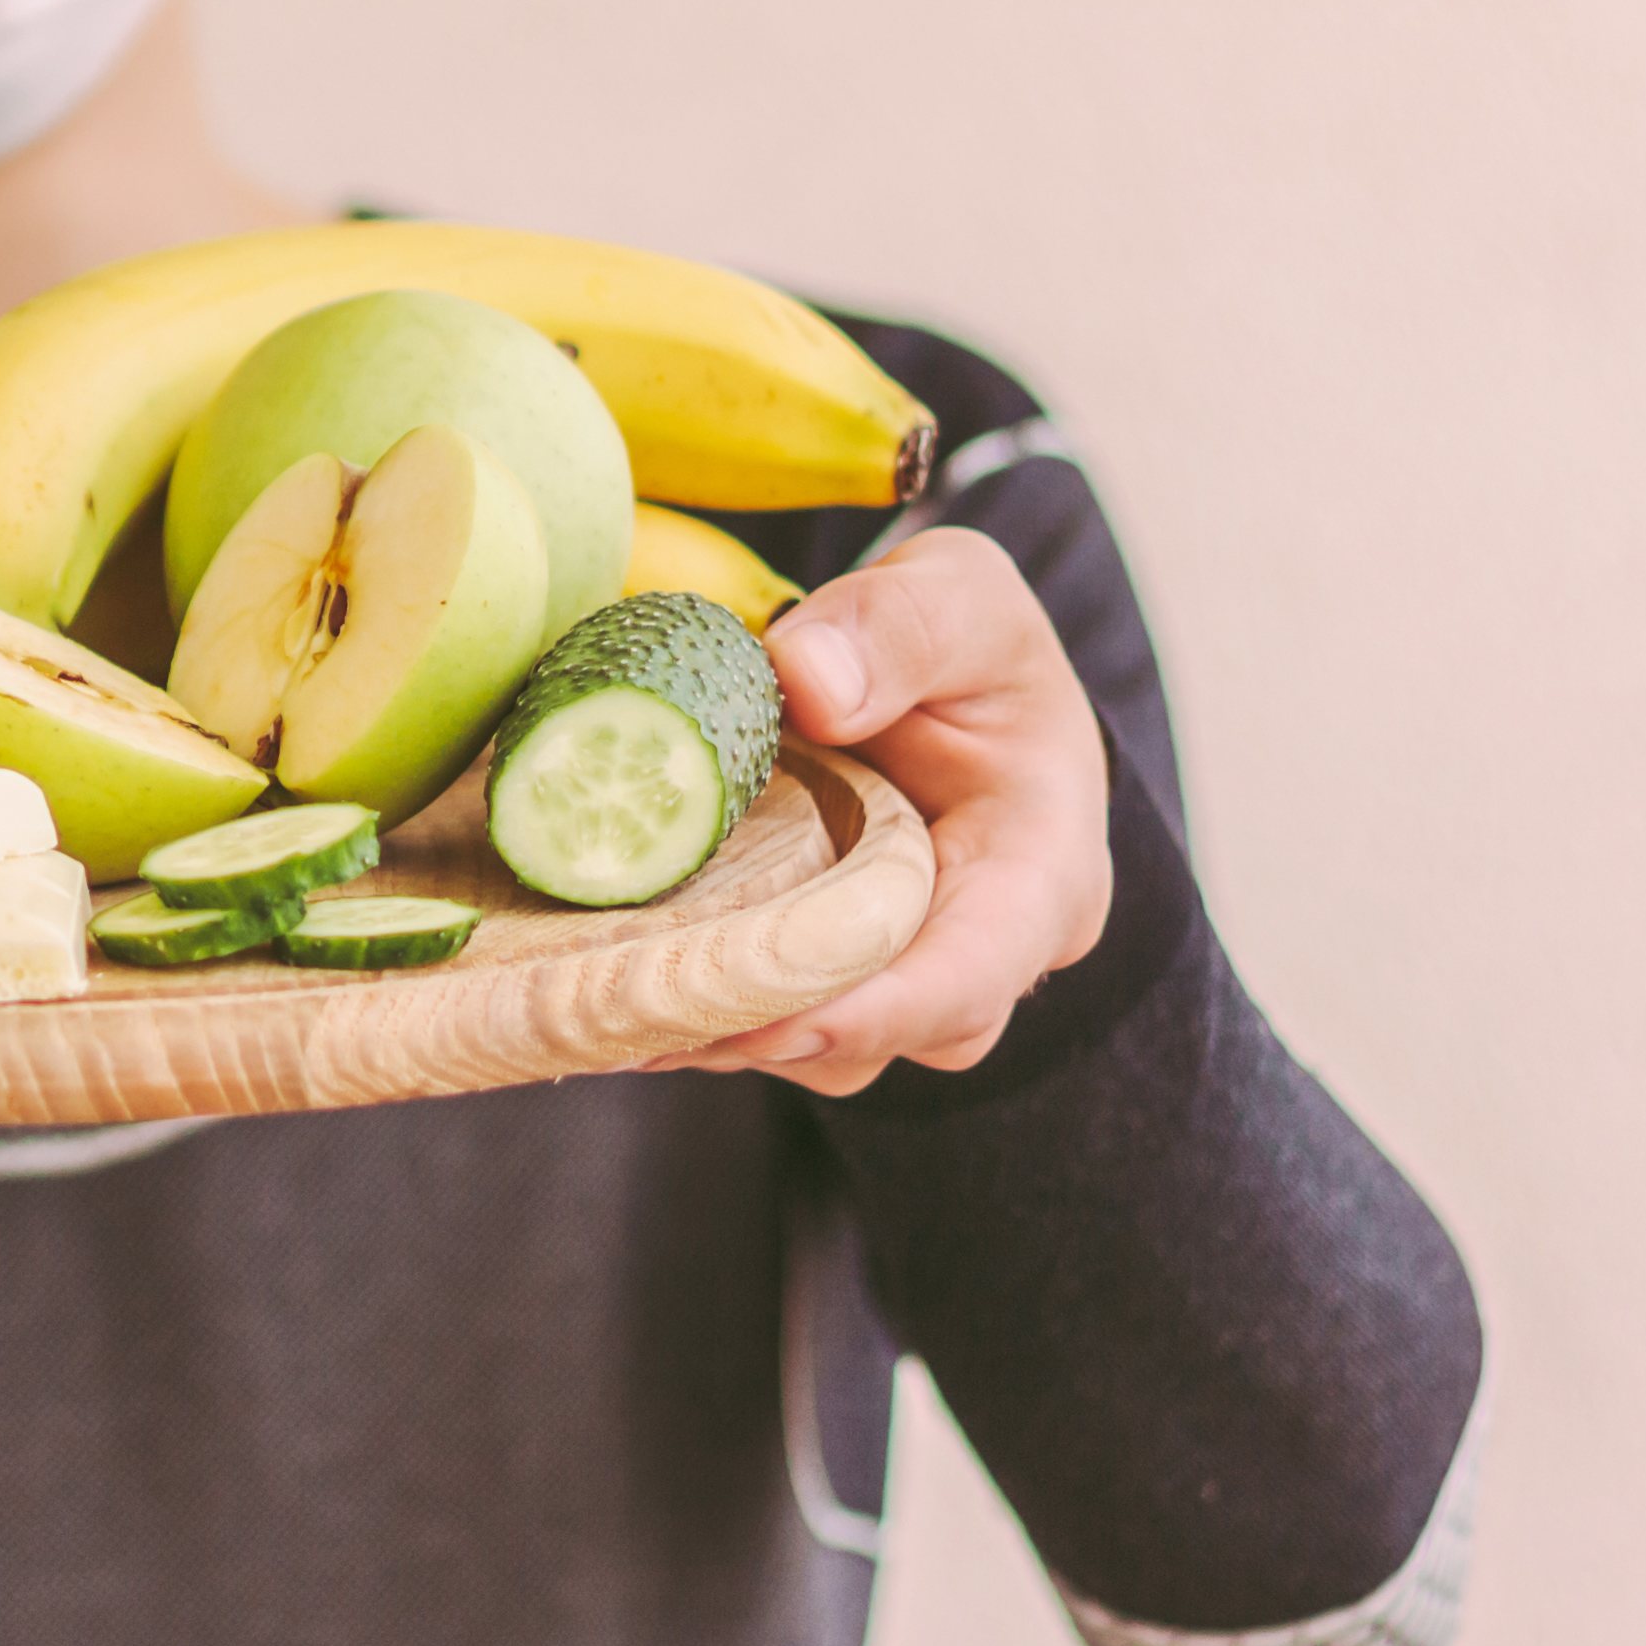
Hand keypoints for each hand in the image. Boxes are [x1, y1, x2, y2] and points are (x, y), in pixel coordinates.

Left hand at [656, 528, 1113, 1096]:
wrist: (945, 680)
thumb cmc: (970, 645)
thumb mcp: (959, 594)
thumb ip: (901, 625)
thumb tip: (810, 683)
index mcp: (1037, 870)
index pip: (974, 970)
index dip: (875, 1009)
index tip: (775, 1018)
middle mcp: (979, 950)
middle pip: (888, 1034)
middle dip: (770, 1035)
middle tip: (648, 1021)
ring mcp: (901, 975)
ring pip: (821, 1051)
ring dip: (720, 1032)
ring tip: (611, 1008)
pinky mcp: (828, 972)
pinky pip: (770, 1018)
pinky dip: (697, 1005)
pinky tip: (608, 987)